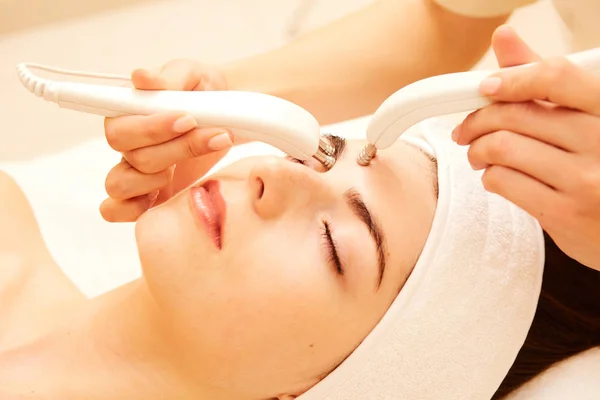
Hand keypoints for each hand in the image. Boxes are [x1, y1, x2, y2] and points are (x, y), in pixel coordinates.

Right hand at [101, 59, 233, 221]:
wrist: (227, 116)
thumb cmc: (202, 92)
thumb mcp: (194, 76)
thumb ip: (170, 77)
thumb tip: (140, 77)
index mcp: (127, 113)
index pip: (119, 125)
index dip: (152, 128)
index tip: (188, 119)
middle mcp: (126, 144)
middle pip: (131, 155)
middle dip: (176, 148)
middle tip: (216, 134)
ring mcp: (135, 172)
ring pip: (121, 184)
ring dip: (160, 177)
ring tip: (197, 161)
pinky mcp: (149, 195)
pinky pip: (118, 210)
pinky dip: (131, 210)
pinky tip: (165, 198)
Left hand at [453, 25, 599, 270]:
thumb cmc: (597, 162)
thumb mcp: (583, 116)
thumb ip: (545, 81)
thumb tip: (504, 38)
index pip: (555, 78)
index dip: (511, 78)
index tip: (486, 88)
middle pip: (515, 116)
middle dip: (477, 121)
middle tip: (466, 131)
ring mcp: (585, 181)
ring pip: (502, 149)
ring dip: (476, 151)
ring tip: (477, 155)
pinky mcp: (565, 214)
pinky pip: (503, 182)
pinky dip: (488, 176)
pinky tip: (495, 176)